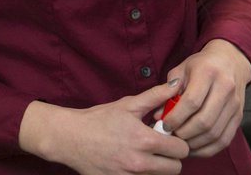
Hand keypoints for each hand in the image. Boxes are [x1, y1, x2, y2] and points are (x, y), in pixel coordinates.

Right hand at [19, 81, 188, 173]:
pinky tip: (129, 162)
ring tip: (141, 154)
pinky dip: (140, 173)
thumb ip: (155, 96)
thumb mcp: (127, 105)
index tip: (167, 137)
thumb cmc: (98, 119)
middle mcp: (140, 162)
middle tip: (156, 147)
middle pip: (175, 168)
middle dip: (169, 157)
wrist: (70, 138)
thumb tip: (176, 85)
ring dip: (156, 167)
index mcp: (145, 140)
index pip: (181, 150)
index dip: (177, 142)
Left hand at [160, 39, 250, 156]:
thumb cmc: (200, 65)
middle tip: (171, 136)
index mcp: (207, 73)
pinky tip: (194, 148)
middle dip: (184, 133)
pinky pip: (225, 140)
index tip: (164, 124)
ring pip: (215, 133)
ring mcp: (235, 104)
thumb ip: (167, 91)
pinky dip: (208, 148)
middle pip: (204, 121)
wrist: (230, 61)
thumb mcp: (181, 70)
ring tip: (180, 143)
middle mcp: (225, 88)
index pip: (191, 101)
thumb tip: (157, 116)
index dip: (176, 117)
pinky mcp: (239, 116)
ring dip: (195, 143)